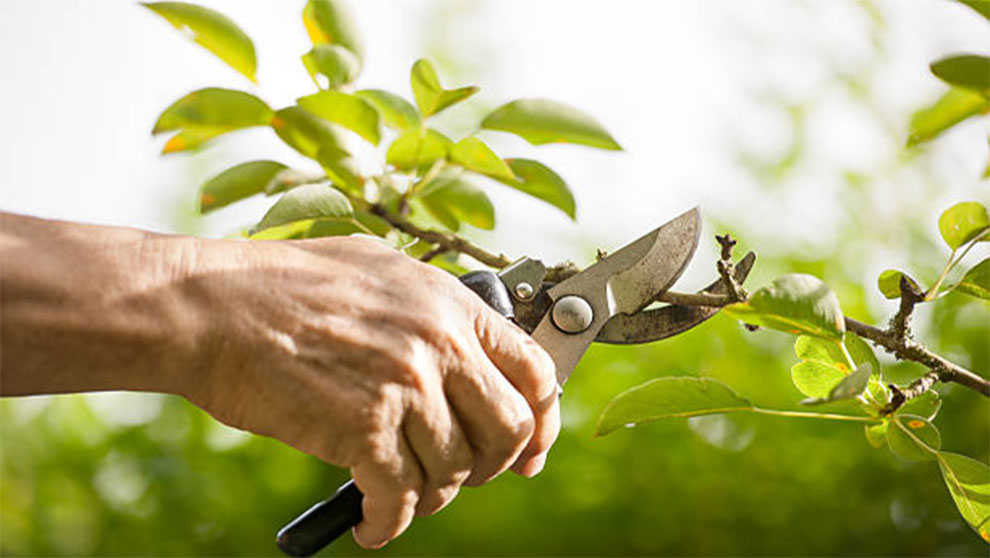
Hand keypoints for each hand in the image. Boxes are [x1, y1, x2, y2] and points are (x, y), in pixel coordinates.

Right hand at [185, 236, 559, 547]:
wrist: (214, 307)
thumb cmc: (285, 286)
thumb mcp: (379, 271)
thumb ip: (433, 310)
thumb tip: (467, 352)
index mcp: (450, 302)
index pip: (534, 370)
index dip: (543, 420)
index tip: (530, 451)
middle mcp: (440, 343)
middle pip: (509, 430)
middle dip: (491, 467)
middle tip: (463, 476)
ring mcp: (405, 386)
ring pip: (454, 471)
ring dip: (431, 496)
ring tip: (402, 496)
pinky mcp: (363, 429)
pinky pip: (400, 498)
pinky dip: (387, 524)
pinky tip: (370, 524)